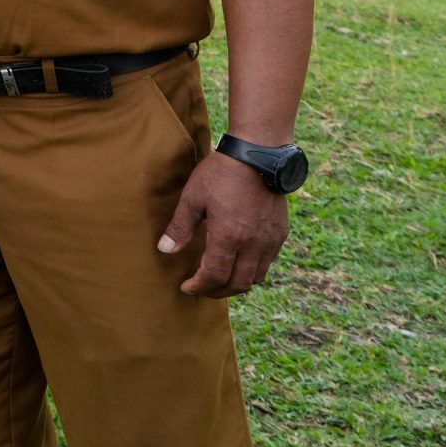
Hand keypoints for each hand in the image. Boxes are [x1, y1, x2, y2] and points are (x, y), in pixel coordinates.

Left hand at [158, 149, 289, 295]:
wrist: (259, 156)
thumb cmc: (221, 173)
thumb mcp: (193, 197)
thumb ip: (180, 227)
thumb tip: (165, 250)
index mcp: (229, 238)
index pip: (214, 276)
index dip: (199, 286)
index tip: (186, 287)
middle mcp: (253, 245)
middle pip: (237, 283)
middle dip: (216, 291)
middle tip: (201, 288)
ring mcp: (270, 240)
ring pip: (256, 277)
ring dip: (236, 284)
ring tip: (219, 279)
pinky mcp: (280, 233)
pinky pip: (267, 263)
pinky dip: (251, 271)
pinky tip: (238, 262)